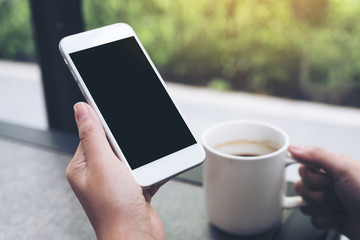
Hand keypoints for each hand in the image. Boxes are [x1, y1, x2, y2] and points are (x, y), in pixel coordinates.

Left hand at [66, 102, 163, 239]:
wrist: (137, 238)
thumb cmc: (116, 209)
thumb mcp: (103, 164)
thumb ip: (93, 135)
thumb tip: (81, 108)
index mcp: (83, 167)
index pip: (91, 134)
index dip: (104, 122)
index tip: (116, 108)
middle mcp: (97, 174)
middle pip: (113, 144)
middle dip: (127, 142)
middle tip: (134, 147)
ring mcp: (115, 182)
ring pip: (130, 156)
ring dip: (141, 156)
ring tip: (143, 166)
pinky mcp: (133, 188)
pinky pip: (142, 169)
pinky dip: (151, 167)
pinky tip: (155, 169)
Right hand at [289, 145, 359, 238]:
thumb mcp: (343, 168)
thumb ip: (317, 155)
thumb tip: (293, 147)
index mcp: (329, 166)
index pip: (302, 168)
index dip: (310, 177)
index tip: (325, 180)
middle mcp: (326, 182)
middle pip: (301, 188)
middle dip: (319, 194)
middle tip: (337, 192)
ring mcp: (325, 200)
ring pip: (305, 205)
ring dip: (325, 208)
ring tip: (343, 205)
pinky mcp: (326, 216)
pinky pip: (313, 219)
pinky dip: (328, 220)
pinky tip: (342, 216)